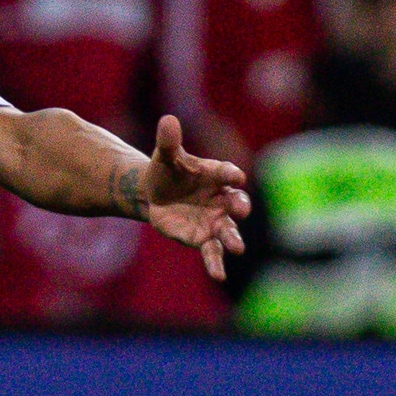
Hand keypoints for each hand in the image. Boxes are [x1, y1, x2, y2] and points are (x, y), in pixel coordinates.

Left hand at [132, 115, 252, 280]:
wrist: (155, 193)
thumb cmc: (167, 171)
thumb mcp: (165, 155)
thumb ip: (169, 140)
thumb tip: (167, 119)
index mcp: (216, 175)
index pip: (227, 173)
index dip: (231, 174)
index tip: (235, 176)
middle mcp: (222, 199)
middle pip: (237, 203)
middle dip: (240, 206)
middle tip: (240, 210)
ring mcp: (214, 220)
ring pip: (228, 231)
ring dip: (232, 239)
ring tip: (237, 248)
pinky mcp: (202, 238)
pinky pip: (211, 252)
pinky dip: (215, 263)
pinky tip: (219, 276)